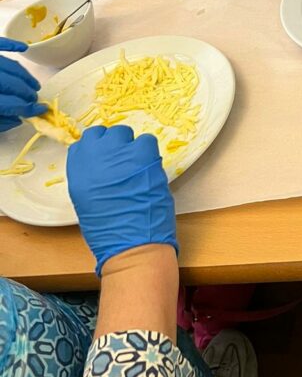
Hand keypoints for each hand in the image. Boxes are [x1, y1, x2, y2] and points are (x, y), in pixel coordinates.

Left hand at [0, 36, 45, 132]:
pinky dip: (11, 44)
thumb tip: (19, 117)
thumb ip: (1, 122)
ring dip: (24, 75)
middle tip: (34, 99)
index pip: (13, 103)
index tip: (41, 111)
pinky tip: (23, 48)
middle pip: (13, 83)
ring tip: (32, 85)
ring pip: (10, 65)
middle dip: (27, 93)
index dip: (29, 108)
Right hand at [67, 125, 176, 275]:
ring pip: (127, 134)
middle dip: (116, 145)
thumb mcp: (86, 199)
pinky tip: (149, 169)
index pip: (86, 142)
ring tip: (138, 168)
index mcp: (78, 169)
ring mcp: (119, 153)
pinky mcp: (143, 154)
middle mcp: (95, 156)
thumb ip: (90, 175)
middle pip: (107, 134)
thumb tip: (102, 165)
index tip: (107, 156)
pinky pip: (147, 141)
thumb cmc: (108, 230)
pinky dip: (149, 153)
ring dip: (132, 148)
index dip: (99, 147)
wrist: (131, 242)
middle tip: (124, 162)